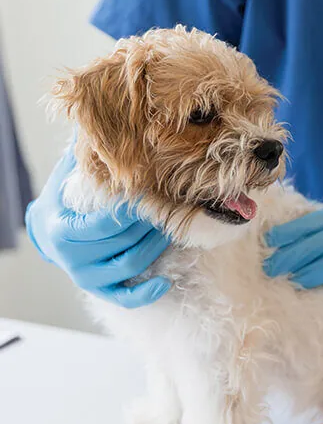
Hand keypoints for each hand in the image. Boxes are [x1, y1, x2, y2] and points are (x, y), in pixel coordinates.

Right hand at [25, 147, 170, 307]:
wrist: (47, 231)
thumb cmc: (65, 200)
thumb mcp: (68, 177)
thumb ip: (86, 158)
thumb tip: (102, 124)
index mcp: (62, 231)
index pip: (105, 223)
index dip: (132, 209)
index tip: (152, 192)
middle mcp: (72, 259)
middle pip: (122, 244)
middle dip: (150, 224)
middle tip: (171, 207)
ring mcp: (86, 278)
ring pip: (129, 267)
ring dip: (155, 248)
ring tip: (173, 229)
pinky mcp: (100, 291)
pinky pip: (125, 298)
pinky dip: (146, 293)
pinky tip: (165, 282)